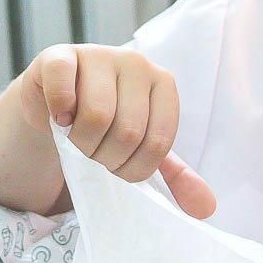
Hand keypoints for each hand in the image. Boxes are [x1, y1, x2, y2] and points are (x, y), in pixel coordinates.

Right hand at [16, 44, 216, 218]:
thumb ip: (174, 176)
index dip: (133, 169)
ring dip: (80, 144)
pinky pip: (63, 84)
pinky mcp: (60, 56)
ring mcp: (98, 54)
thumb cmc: (104, 128)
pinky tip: (59, 119)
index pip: (157, 143)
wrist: (54, 107)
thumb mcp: (141, 150)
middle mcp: (136, 62)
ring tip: (74, 142)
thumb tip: (207, 208)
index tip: (116, 167)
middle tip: (92, 157)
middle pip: (128, 131)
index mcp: (163, 84)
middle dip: (105, 159)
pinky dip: (59, 111)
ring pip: (96, 115)